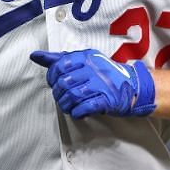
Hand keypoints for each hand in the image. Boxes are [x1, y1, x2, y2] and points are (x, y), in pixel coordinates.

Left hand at [30, 49, 155, 117]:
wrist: (133, 86)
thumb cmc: (104, 75)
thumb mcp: (84, 62)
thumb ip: (59, 59)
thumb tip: (35, 56)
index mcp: (86, 57)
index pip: (59, 66)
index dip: (52, 78)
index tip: (57, 84)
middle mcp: (93, 68)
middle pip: (64, 83)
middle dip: (59, 95)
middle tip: (64, 98)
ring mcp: (101, 84)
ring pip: (72, 96)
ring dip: (67, 105)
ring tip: (70, 106)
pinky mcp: (107, 99)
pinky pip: (85, 107)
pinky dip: (78, 113)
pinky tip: (79, 112)